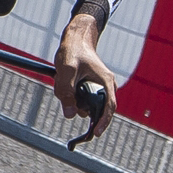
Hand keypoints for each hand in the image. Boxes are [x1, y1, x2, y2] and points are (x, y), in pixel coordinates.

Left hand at [53, 13, 115, 139]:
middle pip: (94, 109)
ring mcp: (98, 88)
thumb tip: (69, 114)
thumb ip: (66, 92)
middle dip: (78, 105)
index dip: (103, 122)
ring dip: (71, 99)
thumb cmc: (73, 51)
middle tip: (65, 94)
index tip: (95, 133)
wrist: (75, 39)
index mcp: (106, 82)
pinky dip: (69, 95)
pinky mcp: (89, 88)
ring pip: (84, 105)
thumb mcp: (66, 71)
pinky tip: (64, 82)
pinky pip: (80, 99)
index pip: (109, 107)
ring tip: (63, 80)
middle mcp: (105, 86)